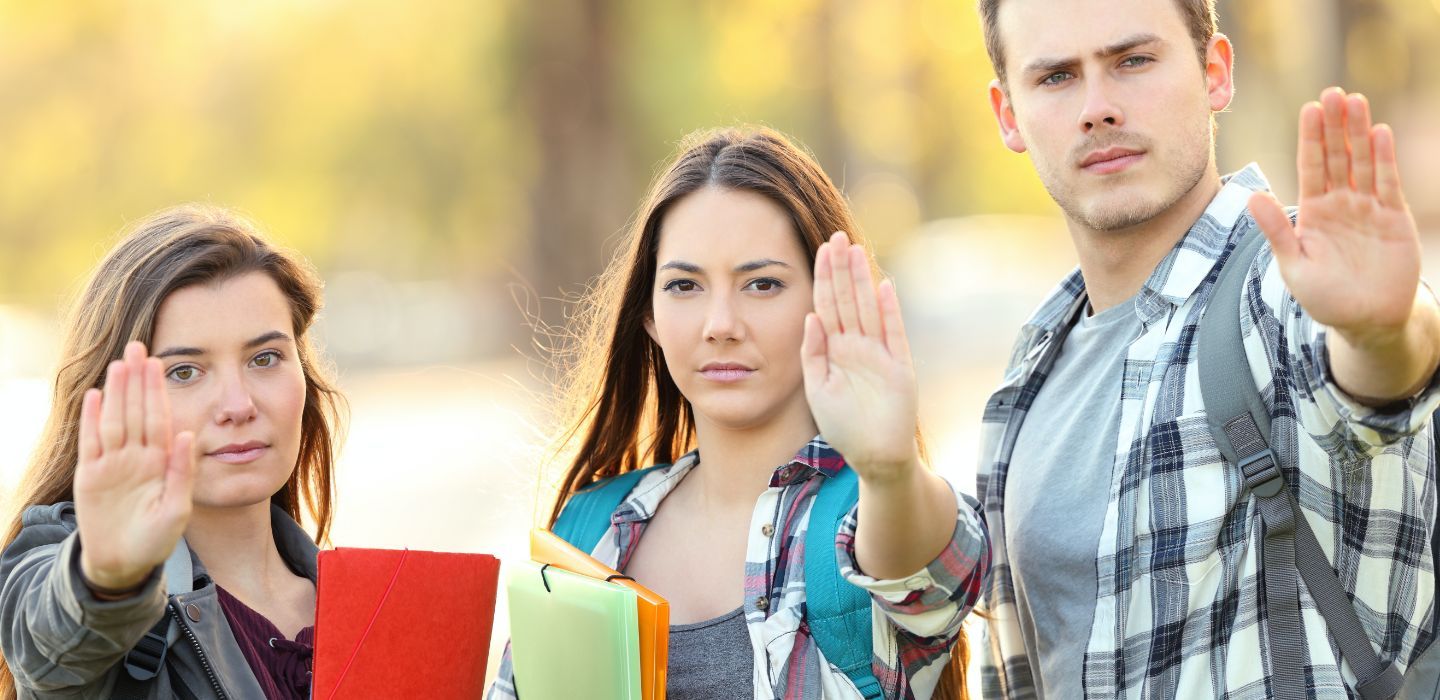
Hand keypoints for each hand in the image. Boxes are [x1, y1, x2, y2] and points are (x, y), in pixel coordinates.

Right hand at [74, 341, 195, 594]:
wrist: (125, 563)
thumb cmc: (156, 538)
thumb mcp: (177, 509)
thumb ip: (181, 473)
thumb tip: (188, 435)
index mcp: (161, 460)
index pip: (161, 417)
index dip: (159, 391)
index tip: (161, 362)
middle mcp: (137, 456)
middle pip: (136, 410)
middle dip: (137, 380)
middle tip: (138, 346)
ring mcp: (112, 464)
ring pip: (114, 419)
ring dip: (116, 392)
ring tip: (119, 364)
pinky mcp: (91, 476)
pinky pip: (91, 442)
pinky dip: (92, 419)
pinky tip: (95, 396)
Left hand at [802, 232, 920, 482]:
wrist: (874, 456)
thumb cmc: (844, 425)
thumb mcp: (817, 388)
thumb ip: (813, 353)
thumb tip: (810, 316)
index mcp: (835, 349)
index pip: (827, 305)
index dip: (824, 278)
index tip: (819, 249)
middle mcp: (858, 345)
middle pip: (848, 299)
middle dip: (842, 268)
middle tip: (835, 236)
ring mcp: (880, 353)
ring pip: (868, 309)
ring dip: (862, 280)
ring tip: (856, 251)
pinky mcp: (899, 367)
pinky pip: (894, 334)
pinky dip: (889, 311)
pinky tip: (884, 287)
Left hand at [1247, 88, 1421, 345]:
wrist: (1366, 320)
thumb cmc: (1325, 297)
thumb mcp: (1294, 265)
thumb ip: (1276, 231)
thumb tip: (1251, 196)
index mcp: (1313, 212)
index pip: (1310, 166)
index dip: (1310, 138)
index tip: (1309, 109)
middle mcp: (1340, 203)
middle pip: (1337, 156)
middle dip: (1334, 125)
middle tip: (1332, 93)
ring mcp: (1368, 208)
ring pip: (1362, 162)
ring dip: (1359, 133)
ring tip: (1355, 101)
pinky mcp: (1394, 218)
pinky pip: (1388, 183)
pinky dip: (1384, 159)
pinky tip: (1380, 134)